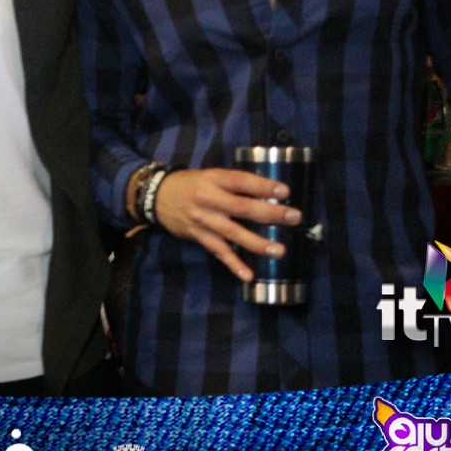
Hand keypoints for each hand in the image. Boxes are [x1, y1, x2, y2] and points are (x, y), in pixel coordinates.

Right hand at [151, 168, 300, 282]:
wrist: (156, 196)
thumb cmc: (190, 184)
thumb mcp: (210, 175)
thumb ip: (234, 184)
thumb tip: (268, 194)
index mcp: (214, 179)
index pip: (241, 181)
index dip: (263, 186)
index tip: (286, 191)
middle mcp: (209, 199)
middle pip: (242, 207)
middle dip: (270, 213)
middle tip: (294, 217)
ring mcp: (203, 220)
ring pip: (233, 233)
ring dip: (257, 243)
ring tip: (279, 250)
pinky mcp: (198, 236)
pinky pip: (218, 251)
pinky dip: (233, 264)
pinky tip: (248, 275)